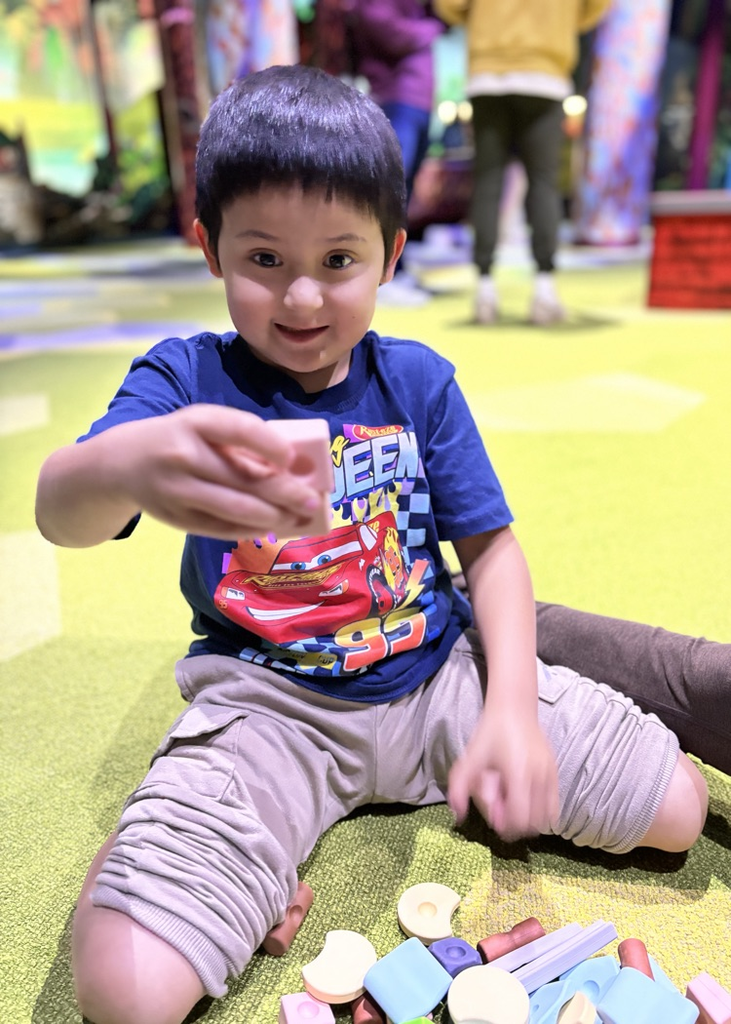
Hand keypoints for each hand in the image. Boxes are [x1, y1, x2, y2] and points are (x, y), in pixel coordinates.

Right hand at [107, 404, 327, 539]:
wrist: (121, 464)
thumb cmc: (178, 440)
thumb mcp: (202, 426)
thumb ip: (240, 442)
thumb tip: (295, 467)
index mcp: (195, 422)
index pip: (239, 429)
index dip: (270, 444)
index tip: (293, 458)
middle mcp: (183, 455)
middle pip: (243, 478)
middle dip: (284, 492)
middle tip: (312, 500)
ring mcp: (178, 490)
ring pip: (234, 508)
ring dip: (273, 516)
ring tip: (299, 517)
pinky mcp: (176, 518)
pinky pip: (221, 527)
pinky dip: (250, 528)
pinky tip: (271, 527)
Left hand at [448, 707, 558, 841]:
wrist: (514, 709)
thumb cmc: (490, 733)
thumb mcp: (469, 758)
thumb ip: (458, 787)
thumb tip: (458, 815)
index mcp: (518, 774)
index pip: (520, 818)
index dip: (506, 826)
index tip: (494, 818)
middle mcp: (539, 777)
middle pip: (533, 822)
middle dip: (516, 825)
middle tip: (502, 811)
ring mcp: (551, 776)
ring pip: (546, 817)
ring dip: (530, 820)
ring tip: (514, 805)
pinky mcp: (556, 774)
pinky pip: (554, 806)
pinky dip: (541, 812)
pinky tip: (525, 800)